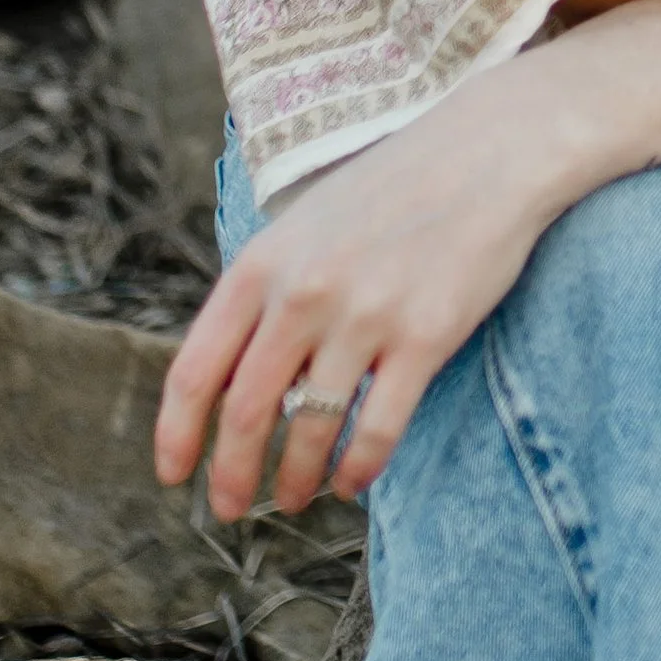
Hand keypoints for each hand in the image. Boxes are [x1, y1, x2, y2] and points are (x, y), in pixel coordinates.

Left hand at [156, 77, 556, 519]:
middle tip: (229, 508)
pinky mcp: (424, 336)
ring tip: (294, 498)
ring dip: (296, 480)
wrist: (486, 152)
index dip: (178, 433)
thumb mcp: (305, 225)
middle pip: (246, 413)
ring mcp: (365, 315)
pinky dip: (358, 469)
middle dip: (232, 475)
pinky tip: (352, 482)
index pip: (197, 368)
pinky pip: (378, 429)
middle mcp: (304, 292)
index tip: (173, 474)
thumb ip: (266, 291)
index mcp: (263, 262)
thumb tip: (231, 376)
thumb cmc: (392, 188)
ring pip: (310, 430)